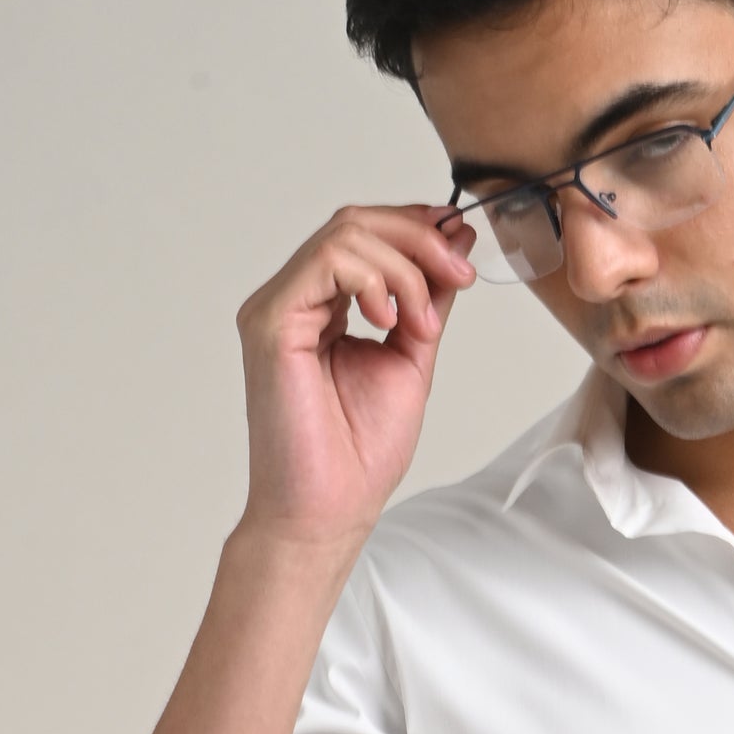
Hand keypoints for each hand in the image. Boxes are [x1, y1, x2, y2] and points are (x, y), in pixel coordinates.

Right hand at [233, 203, 475, 554]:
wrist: (330, 510)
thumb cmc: (359, 453)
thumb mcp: (412, 357)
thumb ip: (427, 299)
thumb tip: (454, 242)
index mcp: (320, 307)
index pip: (364, 235)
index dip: (416, 227)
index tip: (463, 245)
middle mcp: (292, 300)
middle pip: (355, 223)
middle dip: (420, 239)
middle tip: (461, 274)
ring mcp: (276, 307)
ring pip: (345, 234)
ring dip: (406, 268)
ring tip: (424, 323)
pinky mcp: (270, 321)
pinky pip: (328, 261)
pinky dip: (376, 279)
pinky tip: (392, 321)